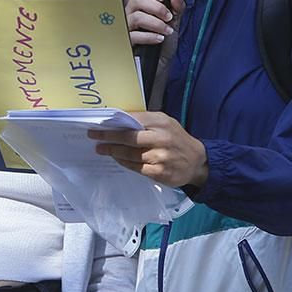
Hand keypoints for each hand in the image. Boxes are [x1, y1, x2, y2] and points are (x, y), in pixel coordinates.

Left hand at [90, 111, 208, 189]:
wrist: (197, 161)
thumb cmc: (176, 139)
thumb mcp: (165, 123)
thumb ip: (145, 120)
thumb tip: (119, 119)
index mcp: (161, 122)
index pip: (133, 120)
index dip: (115, 123)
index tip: (99, 123)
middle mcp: (161, 138)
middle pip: (129, 138)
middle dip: (109, 137)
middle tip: (94, 136)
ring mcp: (160, 157)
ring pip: (130, 154)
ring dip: (114, 151)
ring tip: (102, 149)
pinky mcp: (159, 172)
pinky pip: (136, 168)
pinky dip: (124, 163)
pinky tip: (117, 159)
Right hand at [125, 0, 184, 47]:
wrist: (163, 62)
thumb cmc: (165, 40)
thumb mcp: (175, 21)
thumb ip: (177, 6)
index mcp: (142, 5)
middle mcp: (132, 13)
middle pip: (137, 0)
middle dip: (156, 8)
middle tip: (169, 17)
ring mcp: (128, 27)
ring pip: (136, 17)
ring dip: (156, 23)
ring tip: (167, 30)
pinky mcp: (128, 41)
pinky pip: (134, 35)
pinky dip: (150, 36)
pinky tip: (159, 39)